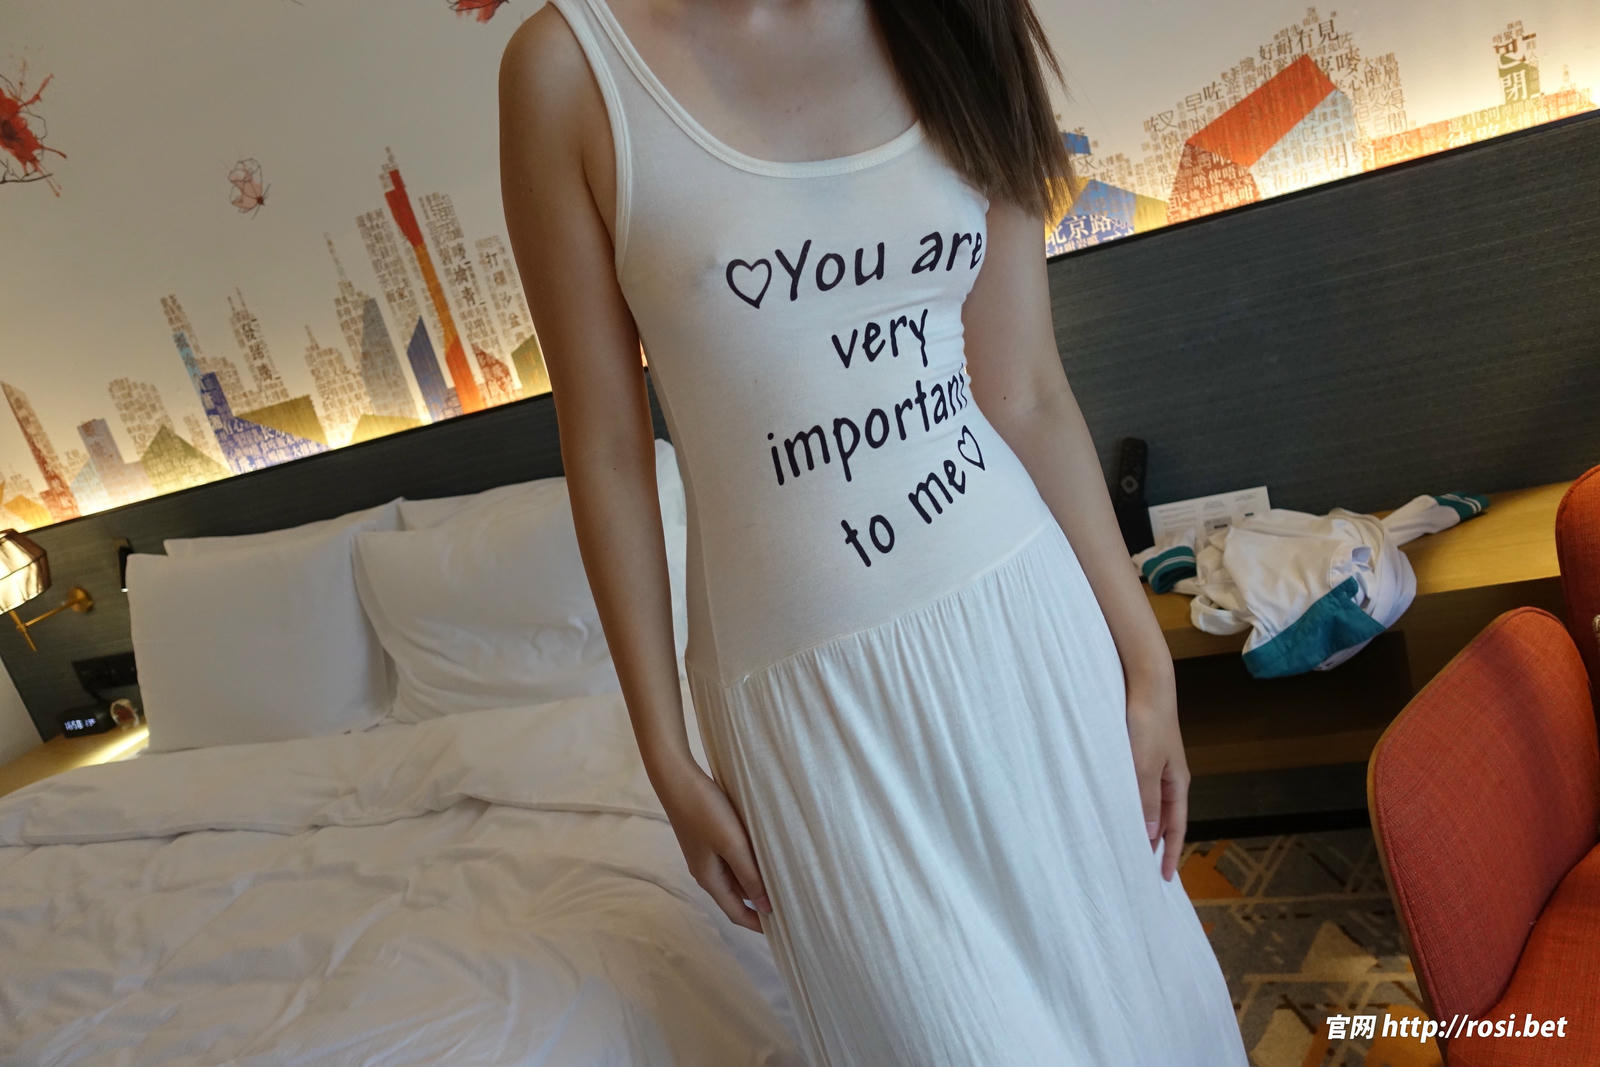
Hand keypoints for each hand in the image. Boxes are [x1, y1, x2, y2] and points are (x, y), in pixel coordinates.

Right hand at [655, 765, 772, 933]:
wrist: (677, 779)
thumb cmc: (705, 812)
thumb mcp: (732, 845)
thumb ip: (750, 875)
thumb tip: (765, 907)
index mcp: (710, 879)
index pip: (736, 913)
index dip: (757, 924)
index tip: (781, 930)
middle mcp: (706, 871)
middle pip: (736, 897)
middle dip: (758, 905)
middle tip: (788, 906)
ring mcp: (706, 854)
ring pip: (735, 877)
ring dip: (755, 883)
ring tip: (781, 882)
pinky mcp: (708, 838)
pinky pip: (732, 860)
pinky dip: (749, 864)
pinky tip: (763, 855)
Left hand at [1124, 671, 1189, 881]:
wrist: (1146, 685)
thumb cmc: (1147, 725)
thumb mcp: (1145, 767)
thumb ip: (1146, 800)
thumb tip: (1149, 836)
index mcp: (1177, 784)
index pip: (1177, 827)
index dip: (1171, 853)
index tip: (1166, 878)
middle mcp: (1169, 778)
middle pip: (1164, 819)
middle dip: (1155, 843)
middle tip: (1141, 868)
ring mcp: (1154, 765)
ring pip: (1148, 804)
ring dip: (1140, 824)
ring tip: (1126, 845)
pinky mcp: (1139, 754)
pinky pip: (1136, 787)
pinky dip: (1130, 804)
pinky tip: (1115, 809)